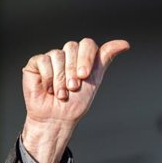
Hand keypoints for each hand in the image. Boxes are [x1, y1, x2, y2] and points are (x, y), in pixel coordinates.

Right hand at [20, 37, 129, 162]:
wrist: (57, 118)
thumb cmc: (75, 103)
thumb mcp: (94, 80)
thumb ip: (105, 59)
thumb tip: (125, 44)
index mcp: (81, 57)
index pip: (87, 44)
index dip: (86, 58)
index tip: (84, 76)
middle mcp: (66, 55)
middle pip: (72, 47)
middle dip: (73, 70)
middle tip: (73, 88)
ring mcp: (51, 58)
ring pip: (57, 55)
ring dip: (61, 78)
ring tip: (61, 94)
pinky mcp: (36, 63)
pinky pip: (43, 60)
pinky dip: (48, 77)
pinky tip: (48, 89)